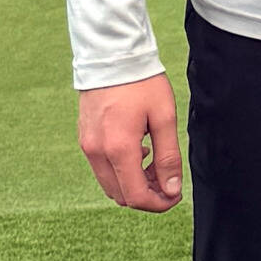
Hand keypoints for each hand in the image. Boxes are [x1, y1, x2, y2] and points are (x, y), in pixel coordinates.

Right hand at [77, 72, 182, 211]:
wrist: (112, 56)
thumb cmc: (142, 83)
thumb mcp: (164, 116)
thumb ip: (168, 156)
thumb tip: (171, 189)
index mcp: (118, 149)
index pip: (136, 196)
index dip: (158, 204)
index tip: (175, 196)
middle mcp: (97, 153)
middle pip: (121, 195)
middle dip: (147, 195)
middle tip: (169, 182)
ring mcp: (88, 147)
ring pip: (110, 184)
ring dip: (133, 184)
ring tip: (156, 165)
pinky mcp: (85, 139)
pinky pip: (102, 169)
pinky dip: (121, 171)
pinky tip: (139, 152)